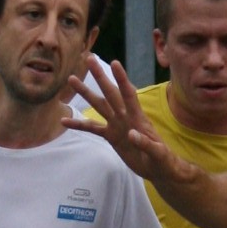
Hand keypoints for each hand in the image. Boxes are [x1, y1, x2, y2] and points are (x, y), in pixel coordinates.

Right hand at [77, 58, 170, 184]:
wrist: (159, 169)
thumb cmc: (163, 160)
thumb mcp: (158, 154)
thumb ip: (146, 143)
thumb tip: (132, 133)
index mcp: (138, 118)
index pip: (129, 94)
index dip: (122, 79)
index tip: (114, 63)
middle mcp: (125, 117)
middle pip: (110, 93)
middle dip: (100, 76)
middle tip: (89, 59)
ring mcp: (117, 125)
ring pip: (99, 105)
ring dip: (86, 93)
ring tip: (71, 79)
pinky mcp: (111, 136)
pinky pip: (92, 129)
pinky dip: (79, 125)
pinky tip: (63, 121)